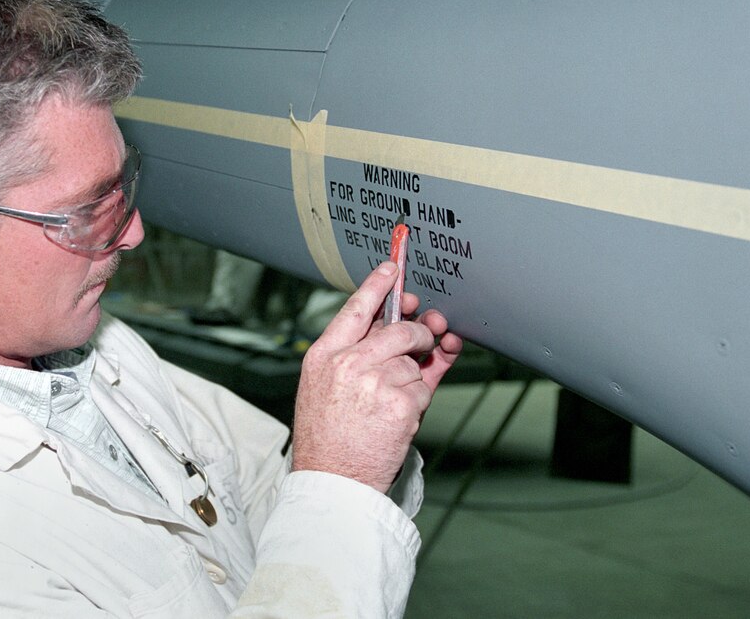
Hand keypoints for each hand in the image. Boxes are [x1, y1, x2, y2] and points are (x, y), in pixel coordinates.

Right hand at [291, 261, 462, 493]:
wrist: (332, 481)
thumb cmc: (329, 438)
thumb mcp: (326, 388)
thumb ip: (359, 355)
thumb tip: (401, 328)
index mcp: (324, 355)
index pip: (356, 308)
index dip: (378, 285)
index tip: (393, 268)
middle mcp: (348, 362)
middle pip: (400, 328)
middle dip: (419, 335)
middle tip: (425, 343)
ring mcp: (375, 381)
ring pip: (415, 362)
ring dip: (413, 382)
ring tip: (388, 407)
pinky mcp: (400, 403)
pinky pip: (424, 389)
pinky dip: (418, 404)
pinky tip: (397, 420)